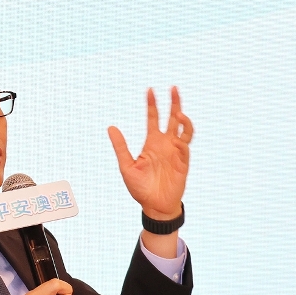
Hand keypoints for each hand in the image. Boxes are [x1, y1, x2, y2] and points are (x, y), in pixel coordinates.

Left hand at [107, 86, 192, 220]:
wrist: (155, 206)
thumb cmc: (141, 188)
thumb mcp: (127, 166)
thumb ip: (120, 147)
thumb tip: (110, 127)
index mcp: (152, 143)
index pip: (153, 118)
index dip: (152, 104)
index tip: (150, 90)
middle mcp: (165, 144)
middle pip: (172, 118)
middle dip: (174, 103)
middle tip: (173, 87)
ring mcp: (176, 152)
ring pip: (184, 130)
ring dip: (184, 120)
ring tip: (179, 113)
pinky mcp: (183, 163)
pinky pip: (185, 148)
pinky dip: (182, 142)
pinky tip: (176, 140)